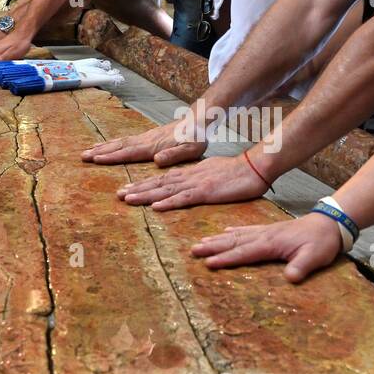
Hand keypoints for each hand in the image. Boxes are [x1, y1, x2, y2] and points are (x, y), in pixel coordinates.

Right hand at [81, 117, 206, 165]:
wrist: (198, 119)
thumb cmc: (196, 137)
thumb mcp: (190, 150)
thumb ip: (174, 156)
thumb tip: (156, 161)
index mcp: (154, 146)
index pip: (129, 152)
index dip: (112, 157)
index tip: (96, 159)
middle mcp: (146, 140)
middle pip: (119, 146)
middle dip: (101, 152)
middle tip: (82, 156)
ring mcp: (145, 137)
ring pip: (120, 142)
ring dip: (103, 147)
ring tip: (88, 151)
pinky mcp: (147, 137)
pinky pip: (125, 141)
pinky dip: (113, 144)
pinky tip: (107, 147)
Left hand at [117, 153, 268, 209]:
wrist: (255, 166)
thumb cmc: (238, 171)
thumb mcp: (214, 172)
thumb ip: (200, 178)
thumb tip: (191, 184)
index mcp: (191, 173)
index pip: (164, 178)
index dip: (145, 183)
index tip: (129, 188)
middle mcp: (189, 177)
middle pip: (159, 183)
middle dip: (138, 189)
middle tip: (119, 195)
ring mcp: (196, 184)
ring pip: (165, 190)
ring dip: (145, 195)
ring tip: (126, 199)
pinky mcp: (205, 192)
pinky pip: (184, 198)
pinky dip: (168, 202)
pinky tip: (154, 206)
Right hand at [191, 211, 342, 281]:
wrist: (329, 223)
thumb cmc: (322, 242)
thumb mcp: (315, 257)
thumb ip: (301, 267)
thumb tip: (290, 279)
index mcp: (271, 243)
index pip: (244, 252)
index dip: (226, 259)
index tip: (208, 263)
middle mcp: (264, 236)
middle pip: (233, 242)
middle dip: (213, 247)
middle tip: (193, 251)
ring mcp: (265, 231)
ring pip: (236, 235)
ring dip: (217, 239)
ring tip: (200, 243)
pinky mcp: (269, 230)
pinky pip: (245, 230)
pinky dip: (232, 231)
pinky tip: (223, 232)